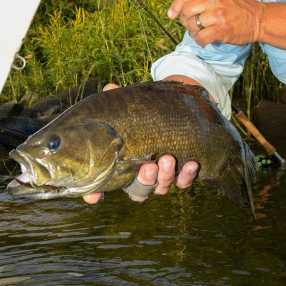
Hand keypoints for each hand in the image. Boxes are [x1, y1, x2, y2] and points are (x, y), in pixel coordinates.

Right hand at [81, 84, 198, 203]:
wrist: (176, 112)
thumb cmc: (145, 113)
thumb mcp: (132, 107)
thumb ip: (120, 101)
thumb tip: (110, 88)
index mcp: (122, 164)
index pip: (103, 186)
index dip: (95, 194)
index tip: (94, 197)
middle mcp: (140, 175)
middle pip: (138, 190)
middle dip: (144, 180)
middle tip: (148, 166)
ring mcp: (162, 177)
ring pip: (161, 187)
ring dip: (165, 176)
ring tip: (167, 158)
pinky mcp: (181, 174)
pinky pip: (184, 182)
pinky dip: (187, 175)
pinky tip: (192, 163)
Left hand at [167, 0, 264, 46]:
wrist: (260, 19)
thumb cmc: (241, 7)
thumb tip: (184, 5)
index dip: (175, 5)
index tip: (171, 15)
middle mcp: (214, 0)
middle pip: (186, 11)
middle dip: (185, 21)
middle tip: (192, 26)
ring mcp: (218, 14)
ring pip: (192, 25)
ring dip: (193, 33)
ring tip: (201, 33)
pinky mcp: (222, 29)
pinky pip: (201, 38)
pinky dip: (200, 42)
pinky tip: (205, 40)